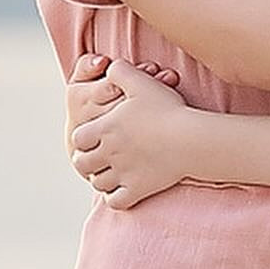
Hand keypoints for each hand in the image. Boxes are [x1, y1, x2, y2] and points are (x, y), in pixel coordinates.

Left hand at [69, 59, 189, 209]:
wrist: (191, 139)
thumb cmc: (168, 109)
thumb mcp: (141, 82)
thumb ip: (120, 71)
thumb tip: (109, 65)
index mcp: (105, 128)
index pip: (77, 139)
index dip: (83, 138)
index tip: (93, 137)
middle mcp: (109, 153)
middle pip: (82, 164)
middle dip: (86, 161)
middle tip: (97, 158)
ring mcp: (123, 174)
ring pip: (97, 183)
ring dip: (100, 179)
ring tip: (110, 173)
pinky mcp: (138, 190)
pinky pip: (115, 202)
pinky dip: (115, 199)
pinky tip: (123, 190)